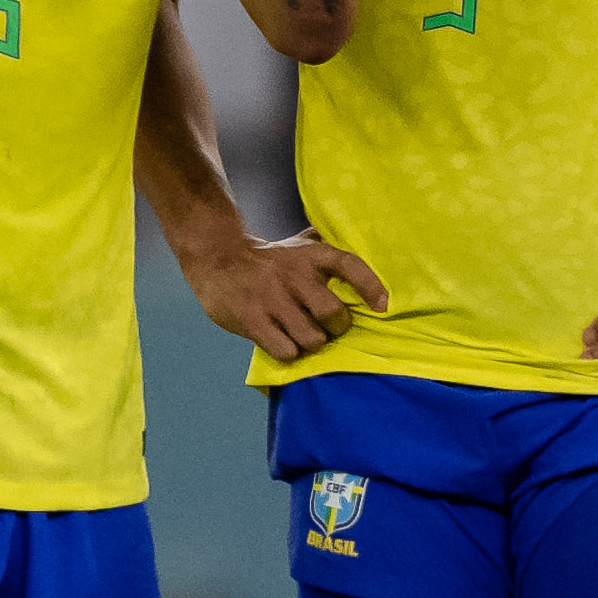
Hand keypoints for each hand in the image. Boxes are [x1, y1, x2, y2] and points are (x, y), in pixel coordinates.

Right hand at [183, 228, 392, 360]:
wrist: (215, 259)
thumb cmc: (266, 259)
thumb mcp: (297, 245)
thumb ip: (326, 249)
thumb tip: (366, 250)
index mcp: (310, 255)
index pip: (349, 265)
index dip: (370, 286)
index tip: (382, 306)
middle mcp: (293, 275)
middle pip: (332, 313)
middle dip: (335, 328)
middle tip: (327, 328)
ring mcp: (271, 299)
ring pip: (311, 338)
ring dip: (311, 343)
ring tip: (302, 337)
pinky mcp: (251, 320)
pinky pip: (285, 350)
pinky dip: (288, 352)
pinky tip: (281, 343)